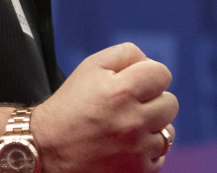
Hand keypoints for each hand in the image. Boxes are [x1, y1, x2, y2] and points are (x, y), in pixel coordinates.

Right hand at [31, 43, 178, 172]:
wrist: (46, 150)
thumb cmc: (69, 106)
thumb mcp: (89, 68)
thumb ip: (124, 55)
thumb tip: (151, 62)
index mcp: (121, 91)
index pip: (162, 74)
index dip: (149, 76)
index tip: (135, 84)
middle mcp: (132, 121)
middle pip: (170, 103)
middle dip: (152, 102)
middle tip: (129, 107)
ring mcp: (136, 150)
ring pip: (168, 133)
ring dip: (152, 129)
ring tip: (126, 130)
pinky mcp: (137, 171)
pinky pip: (159, 157)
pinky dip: (146, 152)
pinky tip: (124, 148)